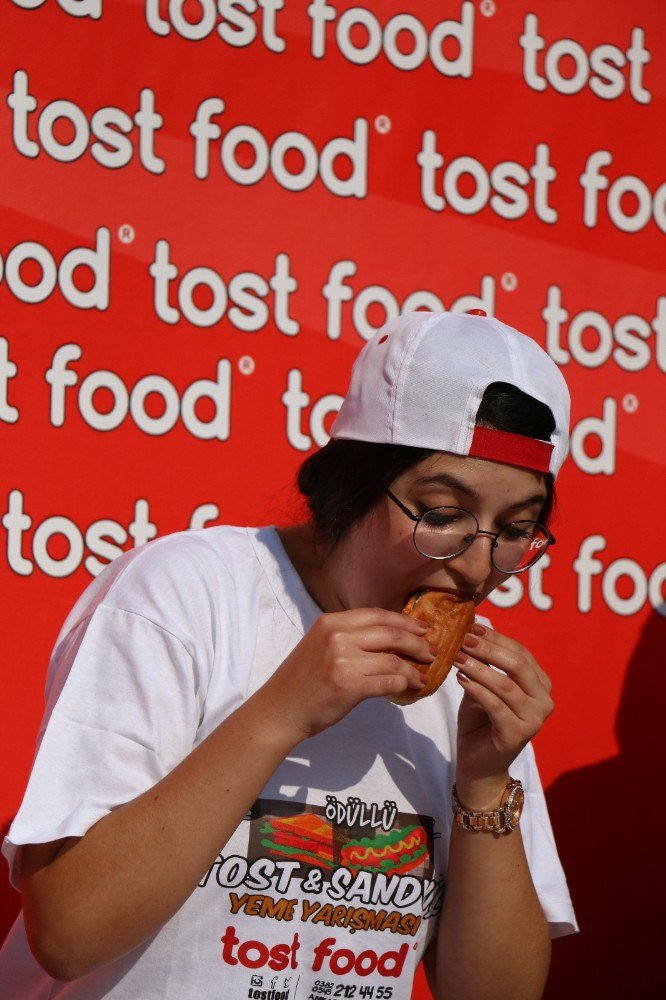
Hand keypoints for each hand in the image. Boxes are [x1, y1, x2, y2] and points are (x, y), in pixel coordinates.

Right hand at [260, 608, 434, 741]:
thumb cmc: (301, 681)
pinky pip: (389, 682)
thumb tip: (389, 638)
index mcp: (331, 622)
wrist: (280, 710)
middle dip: (416, 643)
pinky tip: (411, 687)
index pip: (377, 615)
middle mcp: (337, 636)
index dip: (404, 621)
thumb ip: (348, 637)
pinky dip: (405, 684)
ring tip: (422, 674)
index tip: (422, 629)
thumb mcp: (320, 645)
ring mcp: (343, 660)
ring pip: (393, 660)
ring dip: (413, 669)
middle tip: (430, 652)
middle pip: (391, 634)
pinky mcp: (349, 685)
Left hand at [453, 623, 553, 807]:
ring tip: (456, 656)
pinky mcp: (518, 735)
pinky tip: (459, 678)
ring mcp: (534, 720)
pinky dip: (476, 689)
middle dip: (488, 648)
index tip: (470, 626)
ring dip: (478, 667)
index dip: (495, 638)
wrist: (478, 764)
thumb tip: (471, 629)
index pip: (520, 652)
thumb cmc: (480, 721)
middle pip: (517, 665)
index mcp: (540, 685)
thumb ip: (485, 662)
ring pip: (505, 685)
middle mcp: (544, 701)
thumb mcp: (483, 685)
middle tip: (462, 638)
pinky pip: (495, 706)